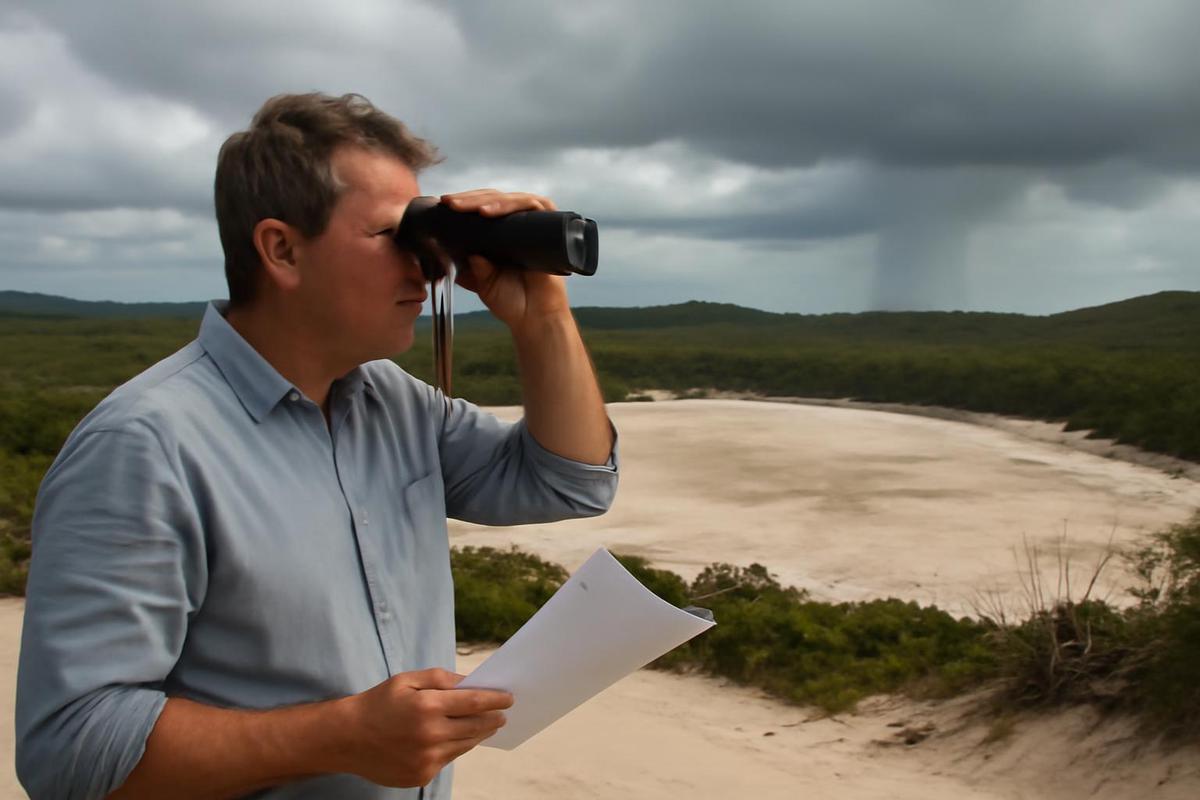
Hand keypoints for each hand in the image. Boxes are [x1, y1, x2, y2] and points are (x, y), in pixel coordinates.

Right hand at [340, 667, 511, 786]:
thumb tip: (471, 682)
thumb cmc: (379, 703)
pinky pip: (449, 759)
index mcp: (427, 706)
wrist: (347, 738)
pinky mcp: (422, 775)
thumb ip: (441, 678)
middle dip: (493, 718)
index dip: (496, 699)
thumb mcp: (407, 680)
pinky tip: (458, 738)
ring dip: (479, 734)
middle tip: (503, 713)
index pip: (475, 702)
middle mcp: (430, 734)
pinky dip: (457, 747)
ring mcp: (426, 759)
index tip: (509, 697)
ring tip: (486, 725)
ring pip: (465, 745)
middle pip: (476, 726)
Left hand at [439, 189, 571, 331]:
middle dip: (468, 198)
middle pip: (493, 199)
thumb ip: (469, 266)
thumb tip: (451, 247)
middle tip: (449, 202)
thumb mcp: (480, 282)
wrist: (535, 318)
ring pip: (510, 199)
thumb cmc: (510, 301)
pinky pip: (533, 206)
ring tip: (465, 207)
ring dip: (486, 200)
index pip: (481, 208)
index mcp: (499, 235)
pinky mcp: (550, 226)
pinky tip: (489, 212)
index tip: (442, 205)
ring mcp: (534, 225)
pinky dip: (510, 205)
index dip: (463, 203)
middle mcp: (516, 226)